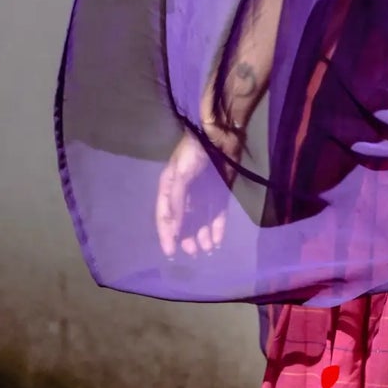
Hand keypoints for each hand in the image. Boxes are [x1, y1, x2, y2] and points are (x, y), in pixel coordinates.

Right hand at [155, 123, 242, 258]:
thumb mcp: (180, 174)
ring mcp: (204, 194)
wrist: (221, 134)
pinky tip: (217, 241)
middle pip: (184, 222)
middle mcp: (186, 194)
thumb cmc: (195, 152)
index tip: (171, 252)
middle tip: (194, 253)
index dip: (167, 234)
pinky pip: (217, 215)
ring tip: (207, 249)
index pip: (165, 216)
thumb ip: (176, 202)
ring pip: (201, 221)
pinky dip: (217, 229)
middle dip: (187, 238)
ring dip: (203, 236)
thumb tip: (173, 229)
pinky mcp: (220, 193)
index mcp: (170, 187)